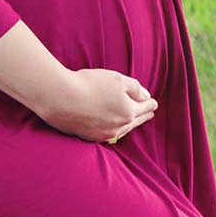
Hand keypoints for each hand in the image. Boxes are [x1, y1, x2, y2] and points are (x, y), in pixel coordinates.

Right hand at [41, 68, 158, 143]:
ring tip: (134, 120)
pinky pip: (109, 134)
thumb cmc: (90, 85)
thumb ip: (135, 88)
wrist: (61, 99)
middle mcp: (119, 127)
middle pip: (135, 121)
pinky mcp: (91, 137)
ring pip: (123, 130)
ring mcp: (104, 134)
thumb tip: (146, 96)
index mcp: (128, 112)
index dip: (150, 103)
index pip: (144, 107)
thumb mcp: (117, 79)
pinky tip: (114, 126)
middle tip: (150, 112)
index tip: (154, 102)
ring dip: (131, 123)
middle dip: (143, 115)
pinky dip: (116, 129)